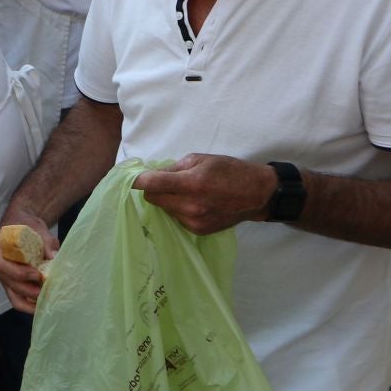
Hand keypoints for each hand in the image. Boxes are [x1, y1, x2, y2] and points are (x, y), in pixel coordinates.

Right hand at [0, 212, 58, 313]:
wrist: (20, 224)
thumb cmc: (25, 225)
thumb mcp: (36, 229)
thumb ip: (45, 243)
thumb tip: (54, 258)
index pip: (0, 265)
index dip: (18, 273)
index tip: (37, 274)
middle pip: (7, 282)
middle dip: (27, 290)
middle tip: (46, 291)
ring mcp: (2, 275)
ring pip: (12, 295)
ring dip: (28, 301)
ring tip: (46, 302)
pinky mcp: (10, 282)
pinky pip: (17, 297)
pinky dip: (29, 304)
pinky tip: (42, 305)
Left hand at [133, 154, 273, 235]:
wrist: (258, 195)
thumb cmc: (231, 171)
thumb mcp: (201, 159)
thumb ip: (174, 167)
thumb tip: (153, 174)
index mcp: (191, 183)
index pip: (150, 185)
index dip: (137, 180)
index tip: (132, 177)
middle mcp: (190, 205)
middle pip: (153, 199)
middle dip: (154, 189)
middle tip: (165, 181)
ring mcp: (194, 221)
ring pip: (164, 209)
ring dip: (167, 199)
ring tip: (186, 191)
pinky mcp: (198, 230)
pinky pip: (176, 218)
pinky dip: (178, 209)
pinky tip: (194, 202)